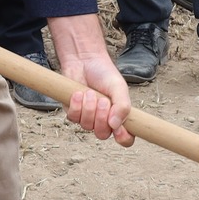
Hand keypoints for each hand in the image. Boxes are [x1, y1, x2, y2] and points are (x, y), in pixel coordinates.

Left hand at [46, 13, 133, 145]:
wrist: (85, 61)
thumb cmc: (104, 74)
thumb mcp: (119, 87)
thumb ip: (122, 106)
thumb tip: (115, 125)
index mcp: (119, 116)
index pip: (125, 138)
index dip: (123, 138)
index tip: (119, 129)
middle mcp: (104, 120)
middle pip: (102, 134)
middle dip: (101, 117)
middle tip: (103, 100)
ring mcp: (87, 118)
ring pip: (87, 126)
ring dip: (89, 108)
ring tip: (91, 93)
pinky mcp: (73, 112)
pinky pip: (74, 118)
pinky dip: (76, 105)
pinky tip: (79, 93)